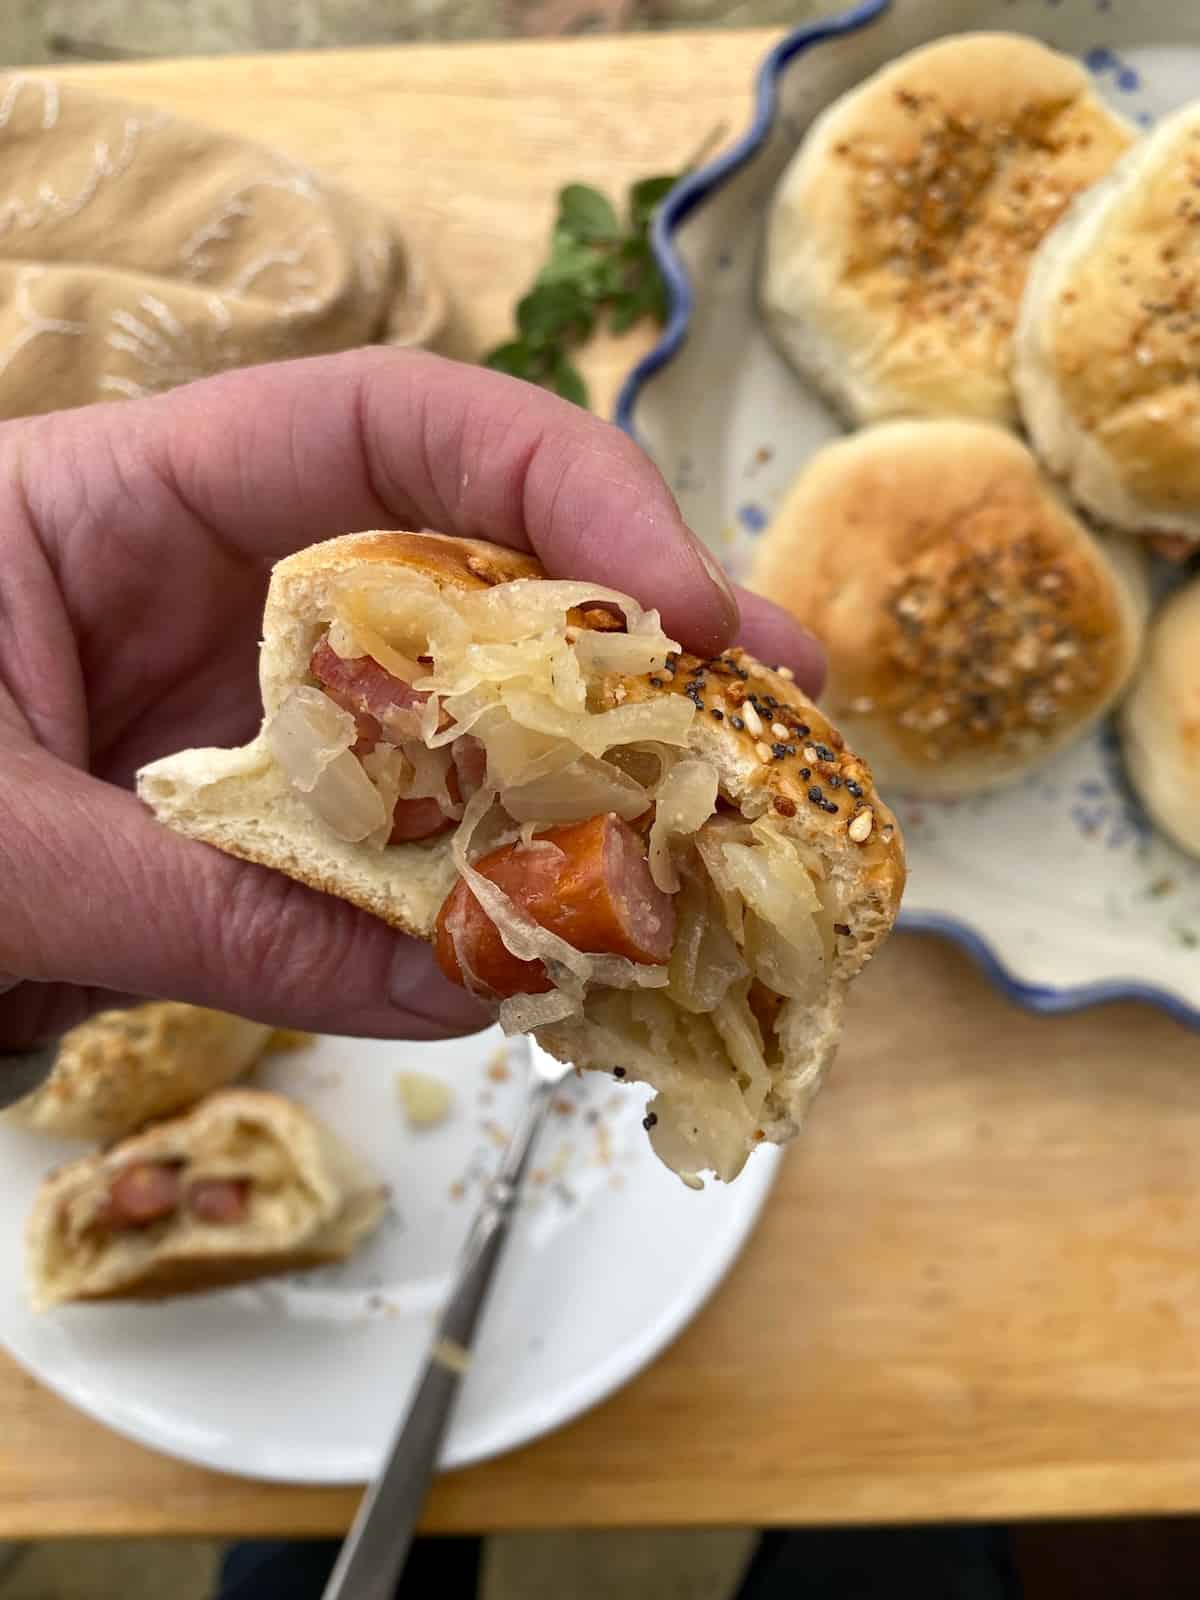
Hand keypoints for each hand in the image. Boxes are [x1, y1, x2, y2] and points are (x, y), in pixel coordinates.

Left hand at [0, 347, 822, 1049]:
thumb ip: (203, 909)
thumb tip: (448, 986)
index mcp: (132, 503)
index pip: (390, 423)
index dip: (558, 484)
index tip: (671, 601)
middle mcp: (220, 591)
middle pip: (467, 560)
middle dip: (631, 623)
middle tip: (771, 699)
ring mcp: (247, 712)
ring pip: (455, 711)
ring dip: (590, 766)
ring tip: (725, 820)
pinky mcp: (254, 822)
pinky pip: (401, 838)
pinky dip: (490, 882)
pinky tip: (579, 923)